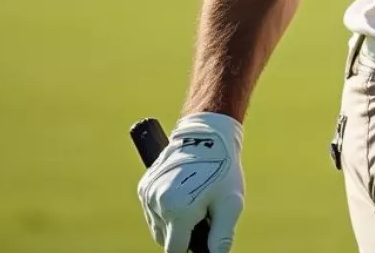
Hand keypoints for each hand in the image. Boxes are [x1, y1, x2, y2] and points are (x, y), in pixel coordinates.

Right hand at [137, 113, 244, 252]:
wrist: (207, 133)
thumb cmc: (223, 168)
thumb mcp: (230, 203)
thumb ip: (222, 237)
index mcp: (178, 210)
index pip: (175, 250)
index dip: (189, 249)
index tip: (198, 243)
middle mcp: (158, 203)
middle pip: (166, 239)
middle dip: (182, 234)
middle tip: (202, 213)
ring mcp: (148, 194)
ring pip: (158, 226)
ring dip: (172, 222)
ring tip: (193, 199)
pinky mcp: (143, 186)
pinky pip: (152, 211)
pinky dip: (164, 210)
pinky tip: (181, 193)